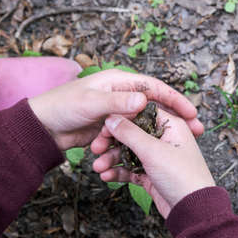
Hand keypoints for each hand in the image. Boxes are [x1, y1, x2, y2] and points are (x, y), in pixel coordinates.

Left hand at [28, 69, 203, 149]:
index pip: (155, 88)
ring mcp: (119, 113)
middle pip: (156, 107)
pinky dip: (136, 145)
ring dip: (154, 137)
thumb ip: (116, 102)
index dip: (176, 99)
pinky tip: (147, 155)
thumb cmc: (62, 106)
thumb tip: (144, 100)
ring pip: (144, 125)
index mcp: (120, 81)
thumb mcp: (90, 102)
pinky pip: (130, 137)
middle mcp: (122, 95)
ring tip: (174, 149)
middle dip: (174, 121)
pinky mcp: (113, 129)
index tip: (193, 113)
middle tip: (195, 134)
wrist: (42, 127)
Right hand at [92, 109, 214, 217]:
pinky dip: (119, 172)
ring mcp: (158, 157)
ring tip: (97, 167)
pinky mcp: (152, 174)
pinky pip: (131, 169)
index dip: (121, 118)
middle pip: (132, 134)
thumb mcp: (153, 151)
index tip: (103, 126)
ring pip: (129, 152)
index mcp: (171, 126)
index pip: (141, 113)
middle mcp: (164, 139)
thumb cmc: (181, 176)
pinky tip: (106, 176)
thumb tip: (112, 118)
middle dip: (112, 142)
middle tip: (95, 148)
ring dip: (112, 159)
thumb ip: (130, 133)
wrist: (193, 210)